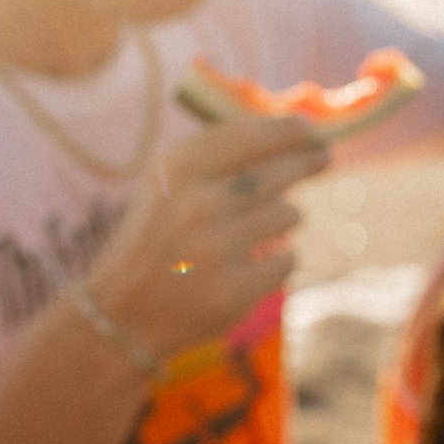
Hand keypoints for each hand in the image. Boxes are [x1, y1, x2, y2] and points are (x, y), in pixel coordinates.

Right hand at [84, 115, 329, 364]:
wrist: (122, 314)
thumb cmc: (155, 243)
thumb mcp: (168, 187)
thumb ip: (220, 159)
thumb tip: (294, 133)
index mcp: (178, 171)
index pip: (249, 136)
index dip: (286, 130)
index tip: (310, 129)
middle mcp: (199, 203)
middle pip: (280, 172)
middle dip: (306, 162)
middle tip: (321, 158)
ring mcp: (218, 249)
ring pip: (289, 214)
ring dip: (283, 219)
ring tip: (253, 232)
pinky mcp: (235, 291)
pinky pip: (287, 261)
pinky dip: (278, 262)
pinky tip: (251, 268)